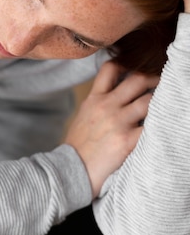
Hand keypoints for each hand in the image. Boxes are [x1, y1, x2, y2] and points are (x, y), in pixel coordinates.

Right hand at [64, 61, 158, 197]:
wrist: (71, 170)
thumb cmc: (78, 147)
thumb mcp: (83, 116)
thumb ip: (99, 103)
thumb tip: (118, 95)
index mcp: (94, 99)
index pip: (111, 68)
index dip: (128, 64)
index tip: (138, 68)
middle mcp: (106, 106)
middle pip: (138, 79)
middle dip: (154, 78)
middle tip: (162, 84)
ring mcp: (117, 122)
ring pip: (149, 101)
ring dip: (159, 102)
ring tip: (164, 106)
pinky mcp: (126, 141)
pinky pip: (150, 128)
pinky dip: (158, 126)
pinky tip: (161, 128)